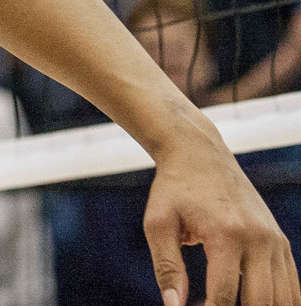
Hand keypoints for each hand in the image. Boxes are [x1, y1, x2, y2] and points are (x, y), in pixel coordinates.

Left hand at [144, 130, 298, 305]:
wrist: (200, 155)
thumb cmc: (174, 190)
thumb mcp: (158, 224)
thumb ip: (166, 267)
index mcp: (227, 234)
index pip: (223, 295)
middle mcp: (259, 239)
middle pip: (261, 302)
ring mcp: (275, 240)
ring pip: (284, 299)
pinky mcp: (281, 241)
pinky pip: (292, 286)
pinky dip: (279, 303)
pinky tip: (254, 304)